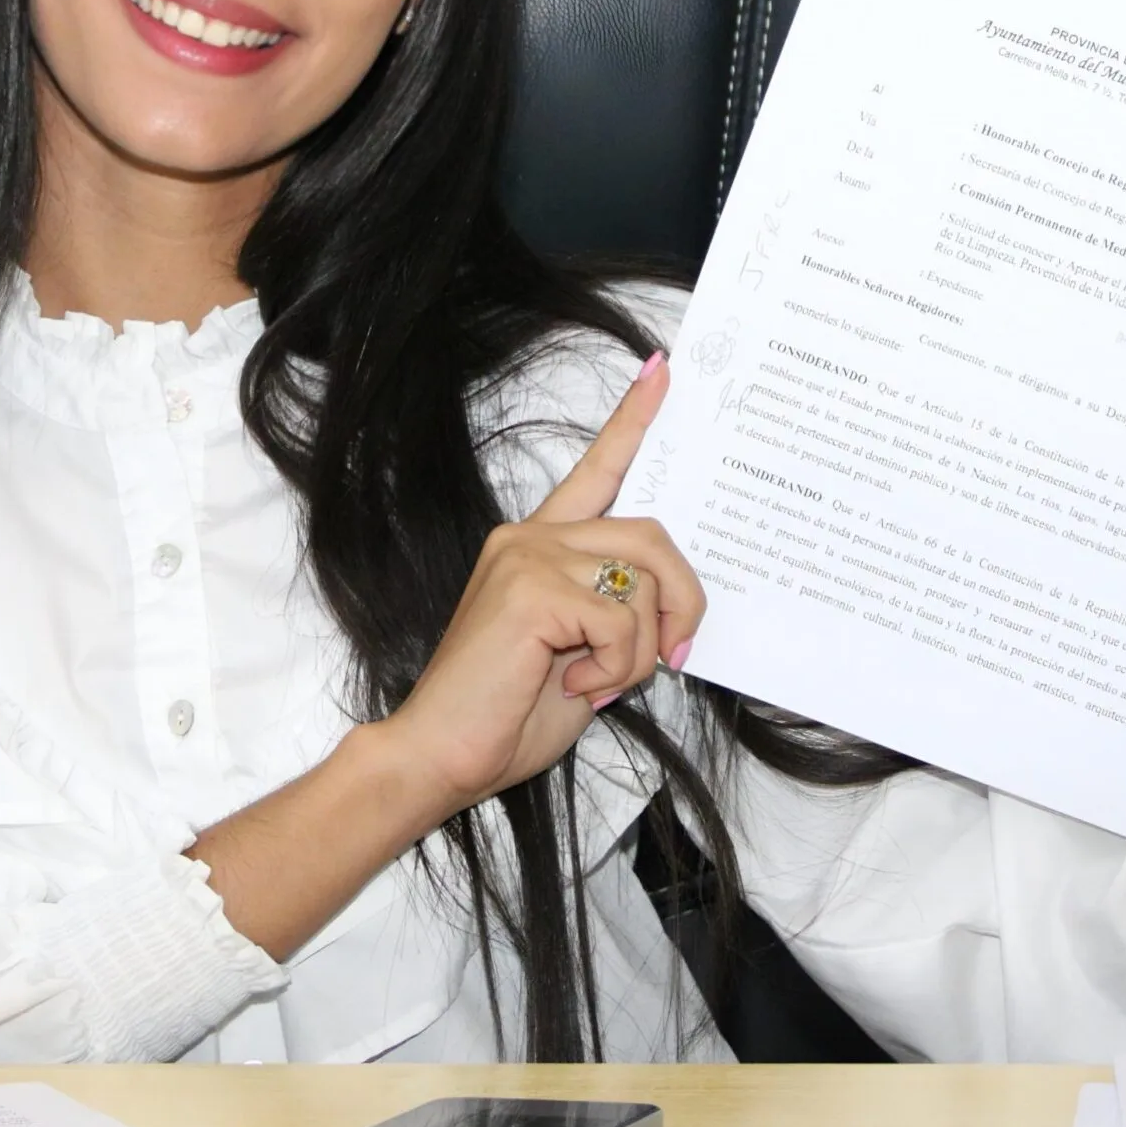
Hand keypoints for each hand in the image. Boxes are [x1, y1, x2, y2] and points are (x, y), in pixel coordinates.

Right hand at [377, 352, 705, 821]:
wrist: (442, 756)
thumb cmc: (506, 716)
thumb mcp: (582, 655)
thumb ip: (615, 614)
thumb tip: (673, 613)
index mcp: (538, 547)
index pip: (596, 470)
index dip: (633, 420)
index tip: (662, 370)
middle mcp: (530, 538)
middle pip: (652, 536)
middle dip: (684, 601)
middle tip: (674, 656)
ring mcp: (527, 557)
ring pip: (643, 581)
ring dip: (643, 650)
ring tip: (601, 684)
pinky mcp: (531, 589)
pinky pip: (621, 620)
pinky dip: (620, 667)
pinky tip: (579, 689)